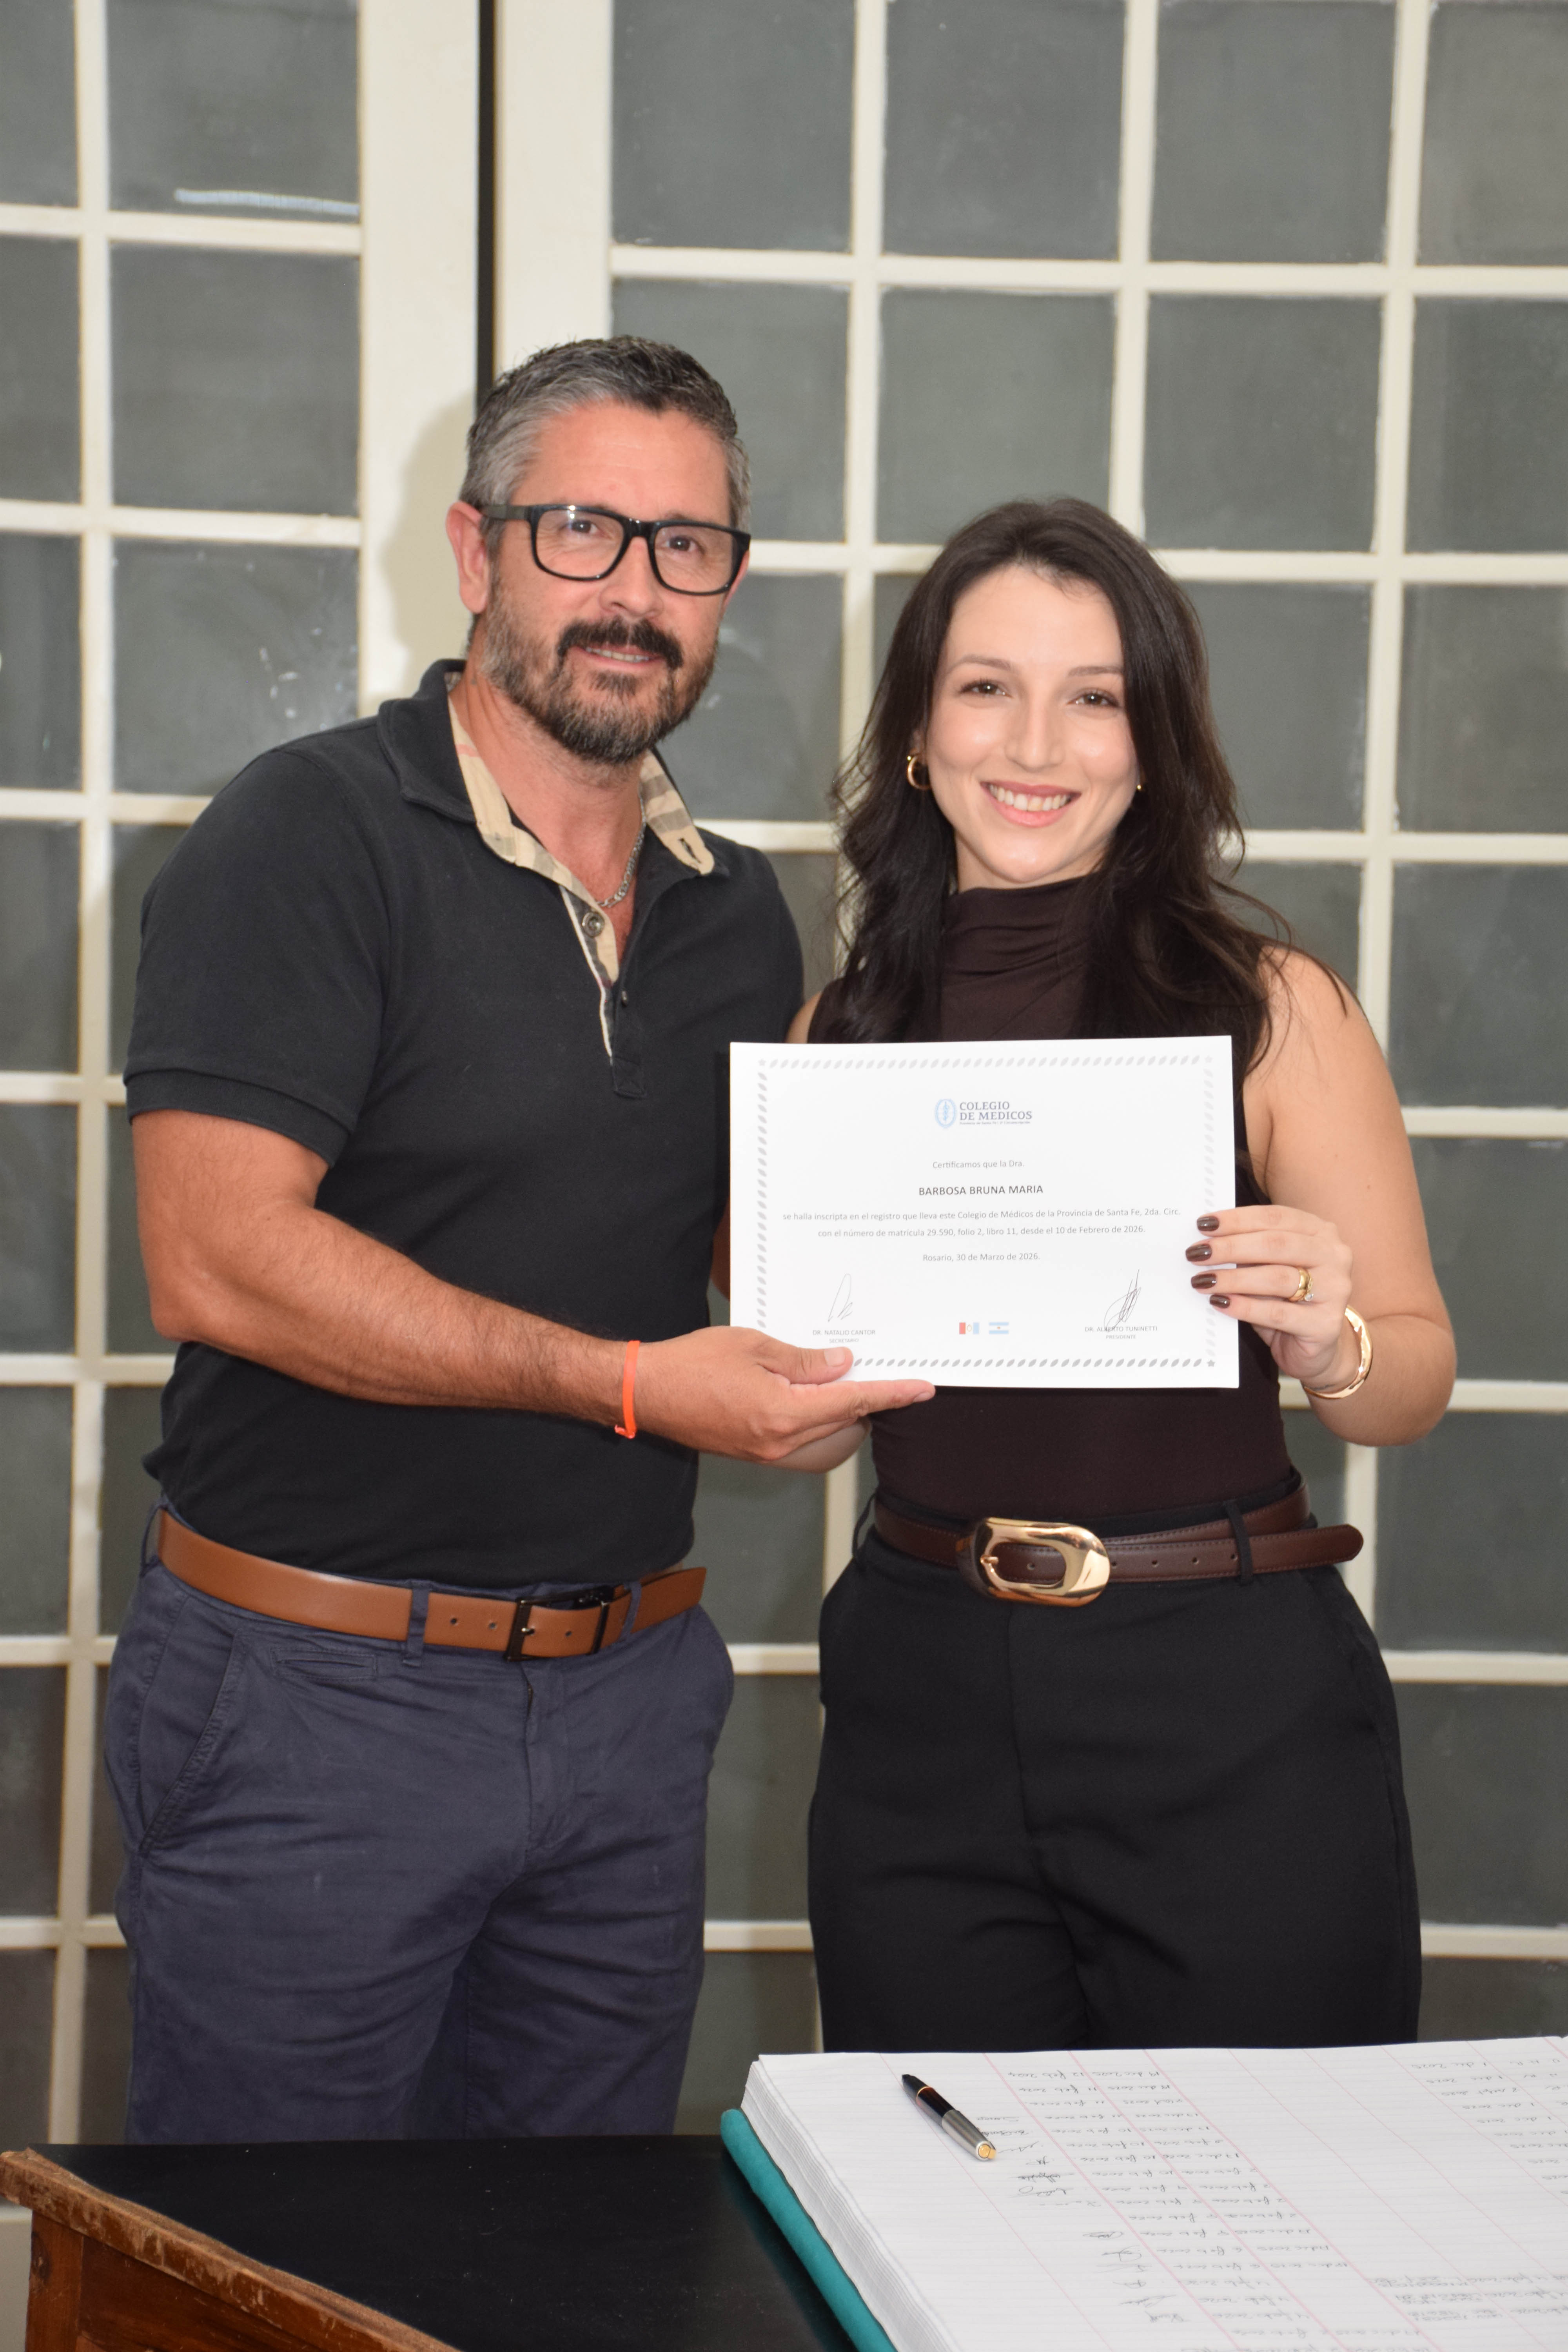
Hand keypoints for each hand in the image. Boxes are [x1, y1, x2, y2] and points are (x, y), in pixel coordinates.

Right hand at [634, 1325, 933, 1463]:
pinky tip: (809, 1396)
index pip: (853, 1403)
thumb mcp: (753, 1345)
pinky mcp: (755, 1454)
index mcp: (783, 1413)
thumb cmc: (691, 1364)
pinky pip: (801, 1443)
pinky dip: (815, 1422)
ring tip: (840, 1381)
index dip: (891, 1394)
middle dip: (867, 1403)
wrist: (646, 1393)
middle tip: (877, 1372)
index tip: (921, 1389)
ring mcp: (767, 1454)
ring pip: (825, 1437)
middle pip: (845, 1426)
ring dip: (840, 1414)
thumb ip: (803, 1360)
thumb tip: (841, 1365)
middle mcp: (780, 1443)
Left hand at [1185, 1205, 1357, 1390]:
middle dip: (1231, 1247)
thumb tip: (1207, 1240)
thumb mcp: (1270, 1268)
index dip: (1238, 1219)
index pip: (1276, 1217)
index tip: (1203, 1224)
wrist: (1316, 1348)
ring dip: (1233, 1278)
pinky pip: (1278, 1313)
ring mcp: (1335, 1290)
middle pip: (1276, 1244)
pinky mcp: (1325, 1325)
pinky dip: (1245, 1307)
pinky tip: (1220, 1303)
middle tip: (1196, 1253)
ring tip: (1202, 1280)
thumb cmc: (1287, 1300)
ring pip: (1277, 1277)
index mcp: (1320, 1232)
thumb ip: (1250, 1251)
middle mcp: (1334, 1255)